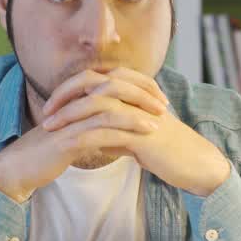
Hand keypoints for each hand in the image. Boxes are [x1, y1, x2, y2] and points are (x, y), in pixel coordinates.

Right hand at [0, 68, 167, 201]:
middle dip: (142, 94)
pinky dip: (123, 134)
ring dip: (136, 114)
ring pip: (109, 108)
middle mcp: (73, 103)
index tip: (158, 96)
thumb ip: (92, 125)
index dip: (137, 85)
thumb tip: (116, 128)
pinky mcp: (68, 139)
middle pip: (114, 87)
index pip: (112, 80)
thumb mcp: (73, 133)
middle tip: (163, 104)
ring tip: (158, 122)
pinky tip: (140, 139)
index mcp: (76, 98)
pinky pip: (100, 132)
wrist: (21, 168)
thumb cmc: (47, 152)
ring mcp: (70, 120)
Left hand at [44, 73, 230, 195]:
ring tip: (50, 128)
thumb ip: (116, 130)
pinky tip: (69, 146)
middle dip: (64, 95)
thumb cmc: (167, 149)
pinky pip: (107, 131)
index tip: (52, 104)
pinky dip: (84, 137)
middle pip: (91, 82)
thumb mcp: (137, 134)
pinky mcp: (142, 134)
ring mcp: (139, 112)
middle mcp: (136, 94)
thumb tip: (93, 138)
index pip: (95, 77)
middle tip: (46, 112)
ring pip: (96, 103)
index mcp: (135, 89)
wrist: (195, 163)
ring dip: (69, 115)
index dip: (70, 87)